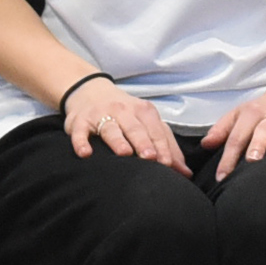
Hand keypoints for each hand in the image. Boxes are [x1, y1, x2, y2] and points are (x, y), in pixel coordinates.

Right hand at [63, 75, 178, 165]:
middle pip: (136, 128)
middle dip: (144, 142)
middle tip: (150, 157)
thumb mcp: (148, 123)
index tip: (168, 164)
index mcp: (144, 111)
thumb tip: (186, 172)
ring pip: (111, 128)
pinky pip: (80, 132)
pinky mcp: (79, 121)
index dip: (163, 147)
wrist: (90, 92)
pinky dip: (81, 142)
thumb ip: (167, 146)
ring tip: (124, 153)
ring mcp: (101, 115)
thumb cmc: (126, 114)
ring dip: (118, 140)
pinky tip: (85, 153)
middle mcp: (124, 111)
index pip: (157, 131)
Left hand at [204, 81, 265, 180]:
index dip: (228, 157)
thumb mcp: (239, 115)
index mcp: (253, 113)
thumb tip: (205, 145)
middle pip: (265, 129)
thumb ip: (222, 130)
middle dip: (259, 144)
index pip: (237, 136)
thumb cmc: (261, 113)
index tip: (222, 177)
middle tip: (253, 160)